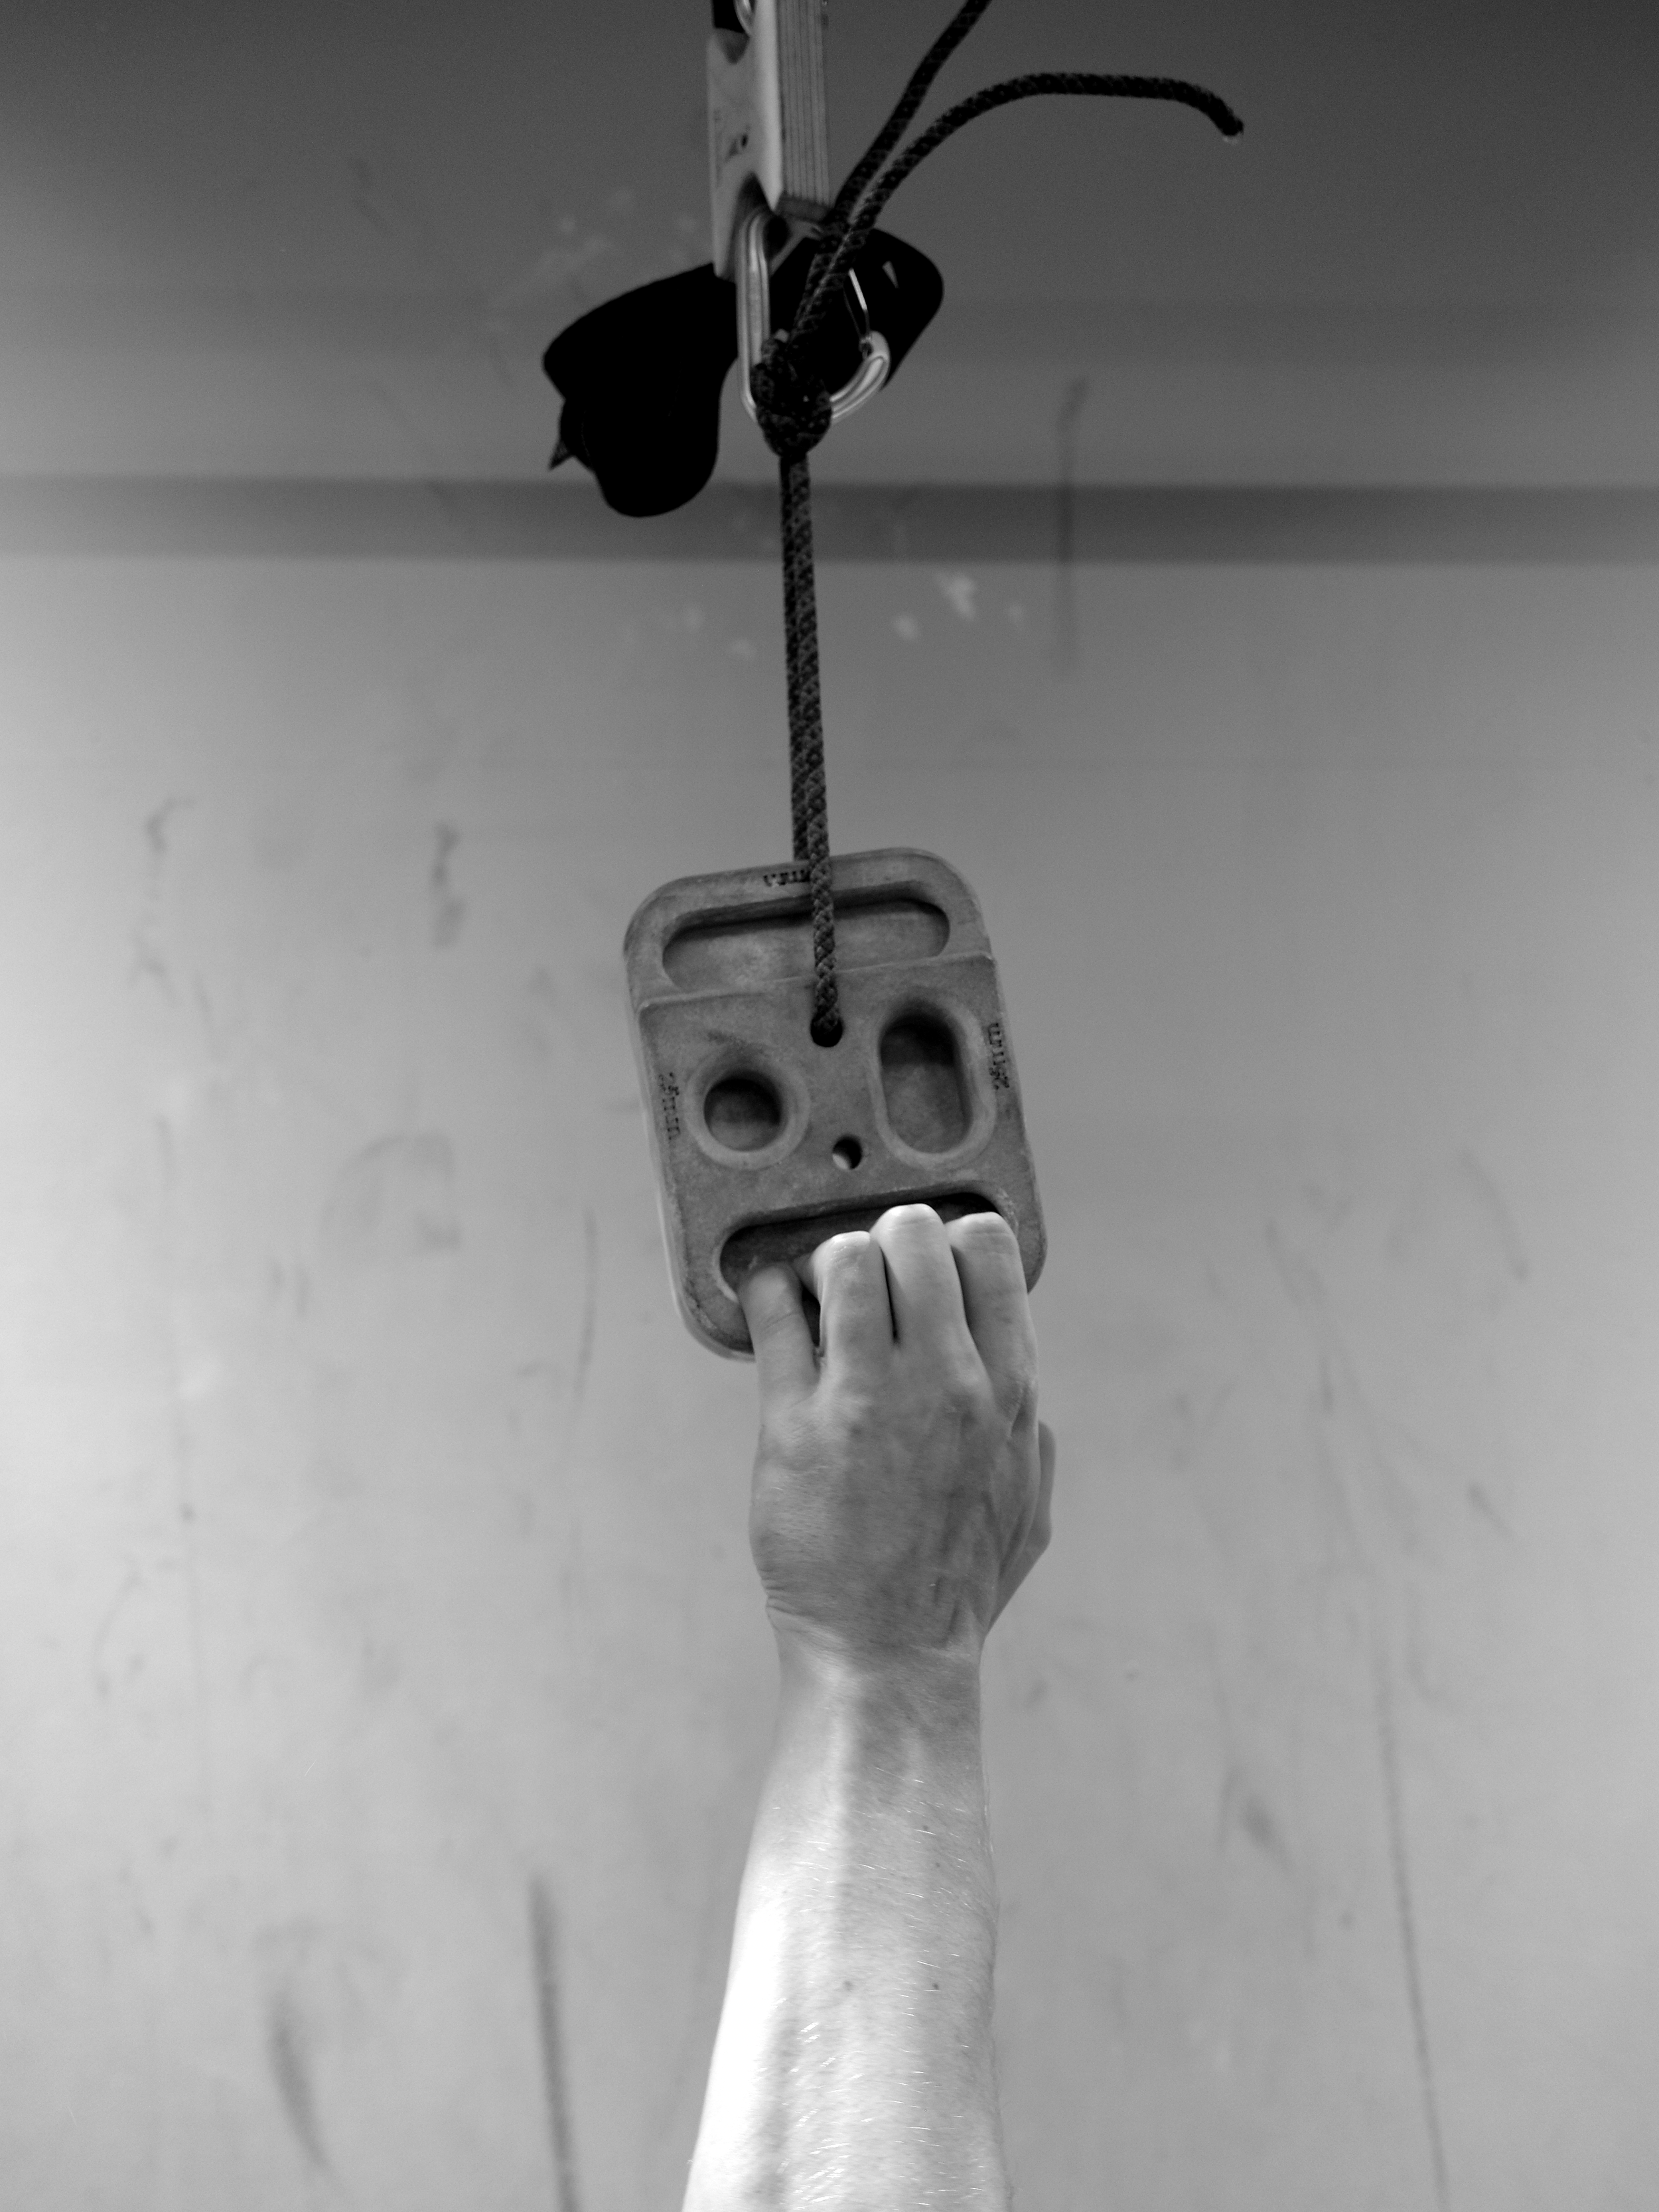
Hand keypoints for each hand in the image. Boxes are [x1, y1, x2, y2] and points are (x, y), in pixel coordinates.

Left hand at [736, 1204, 1055, 1668]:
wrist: (888, 1653)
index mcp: (1007, 1388)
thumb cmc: (955, 1585)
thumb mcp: (1027, 1504)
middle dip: (884, 1241)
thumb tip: (1020, 1388)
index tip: (925, 1269)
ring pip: (844, 1256)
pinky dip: (768, 1293)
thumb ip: (1028, 1435)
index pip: (986, 1247)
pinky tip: (773, 1307)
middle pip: (914, 1233)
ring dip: (825, 1264)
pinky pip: (774, 1312)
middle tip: (865, 1277)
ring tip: (817, 1296)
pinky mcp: (795, 1423)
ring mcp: (869, 1397)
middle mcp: (945, 1378)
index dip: (949, 1241)